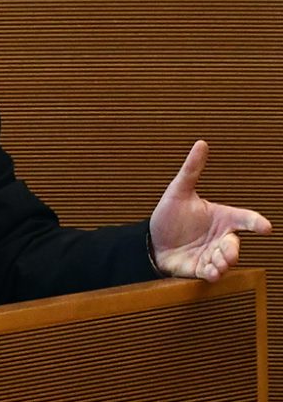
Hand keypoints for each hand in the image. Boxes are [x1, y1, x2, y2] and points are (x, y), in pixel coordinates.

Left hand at [149, 141, 270, 281]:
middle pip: (234, 244)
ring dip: (224, 263)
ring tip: (217, 263)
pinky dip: (213, 273)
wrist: (151, 241)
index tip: (266, 227)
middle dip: (233, 249)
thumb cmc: (169, 215)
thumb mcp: (179, 191)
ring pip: (226, 261)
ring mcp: (212, 254)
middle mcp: (219, 237)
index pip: (243, 218)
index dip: (255, 222)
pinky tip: (210, 271)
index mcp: (220, 218)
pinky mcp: (201, 269)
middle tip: (228, 251)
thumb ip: (192, 169)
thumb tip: (201, 143)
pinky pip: (212, 273)